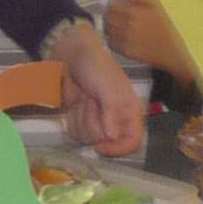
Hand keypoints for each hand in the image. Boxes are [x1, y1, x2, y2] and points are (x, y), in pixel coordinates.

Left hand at [52, 22, 147, 156]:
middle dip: (92, 122)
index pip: (132, 142)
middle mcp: (115, 120)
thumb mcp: (108, 86)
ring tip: (83, 99)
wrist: (69, 55)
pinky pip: (74, 133)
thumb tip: (112, 136)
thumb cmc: (95, 66)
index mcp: (130, 112)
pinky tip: (74, 103)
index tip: (100, 145)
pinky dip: (71, 119)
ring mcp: (96, 121)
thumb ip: (112, 111)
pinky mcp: (80, 120)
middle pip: (104, 141)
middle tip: (91, 101)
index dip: (118, 148)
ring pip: (88, 138)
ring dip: (81, 119)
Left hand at [102, 0, 188, 81]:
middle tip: (123, 19)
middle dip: (113, 15)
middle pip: (108, 16)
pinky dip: (114, 40)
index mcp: (135, 10)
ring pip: (107, 29)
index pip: (112, 3)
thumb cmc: (163, 25)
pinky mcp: (124, 51)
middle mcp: (128, 25)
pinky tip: (125, 39)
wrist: (171, 51)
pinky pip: (110, 42)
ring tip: (125, 29)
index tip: (123, 8)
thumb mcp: (154, 4)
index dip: (116, 4)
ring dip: (112, 27)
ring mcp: (125, 39)